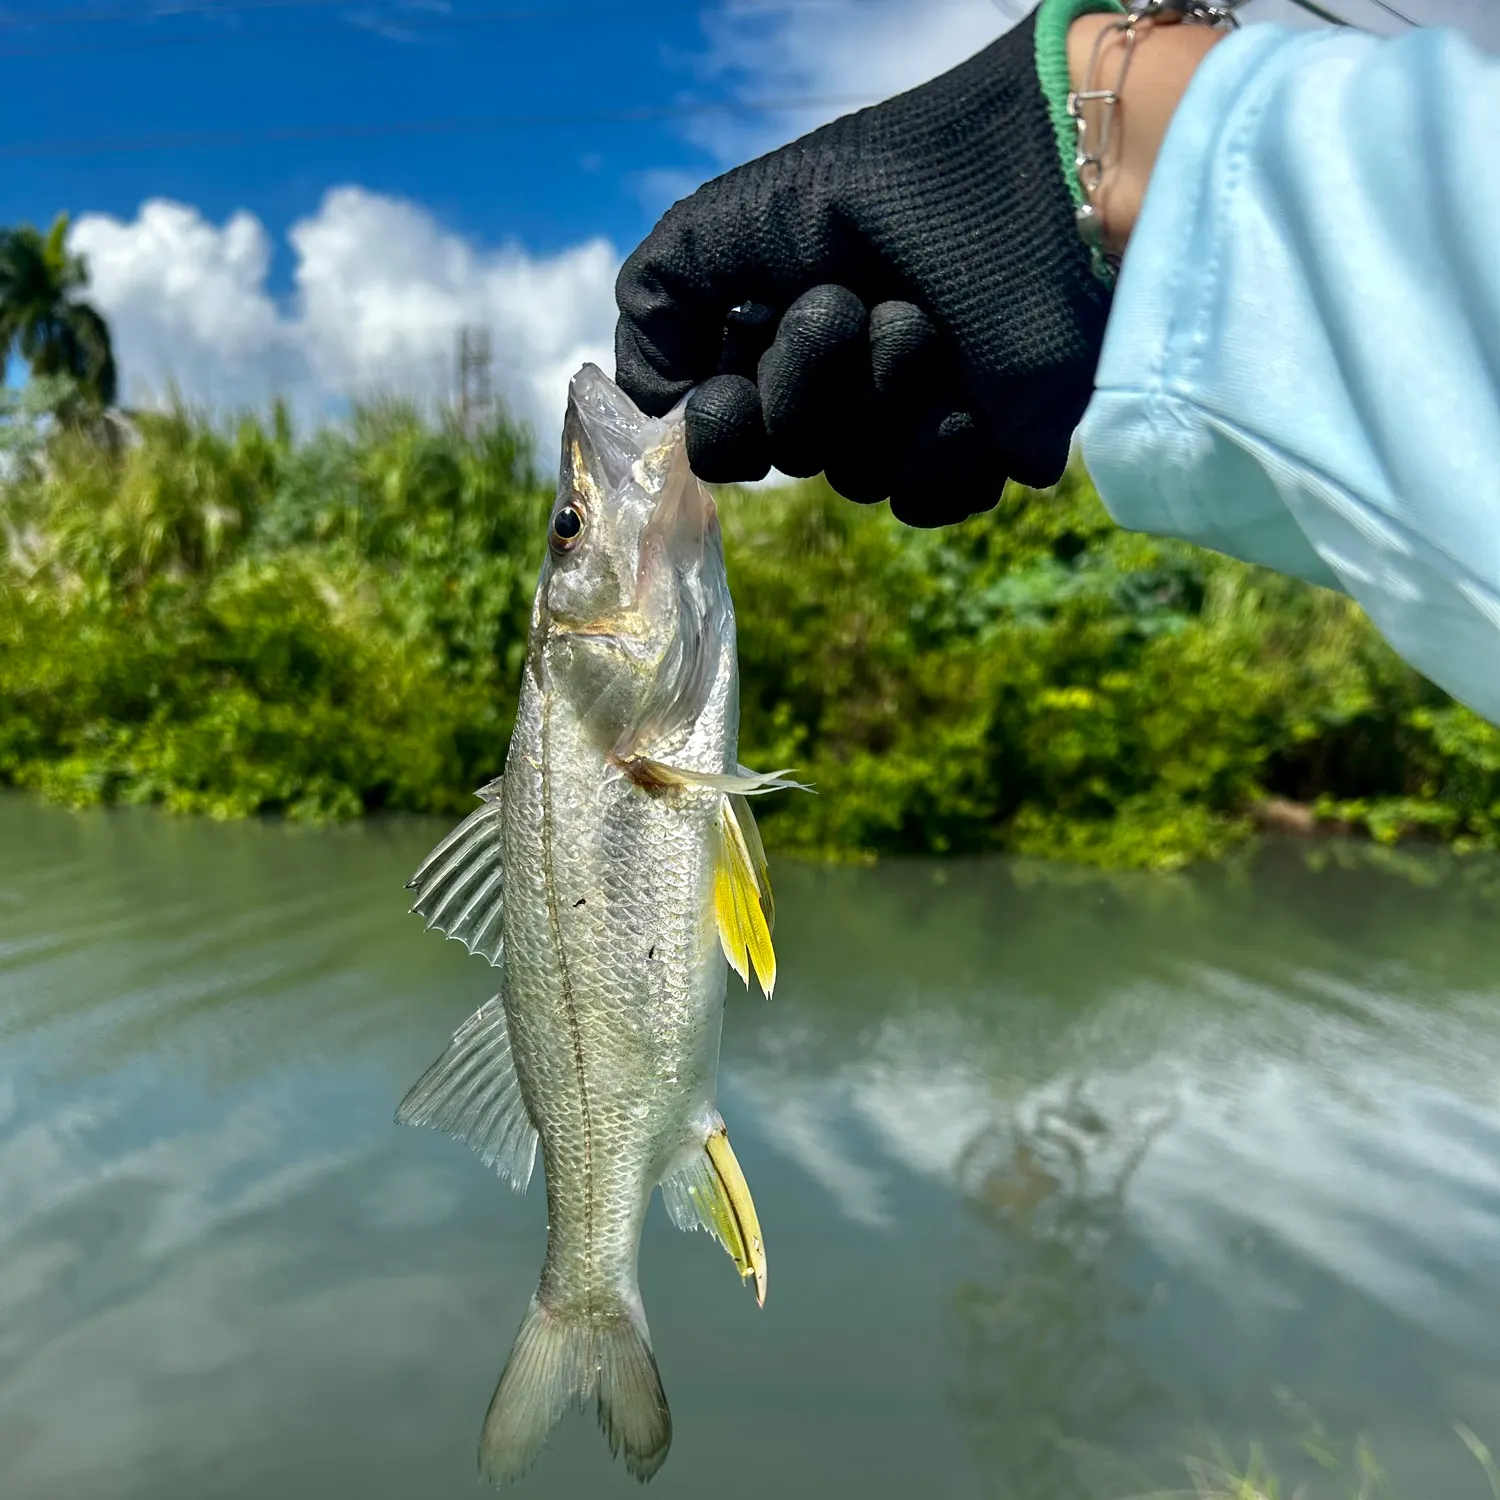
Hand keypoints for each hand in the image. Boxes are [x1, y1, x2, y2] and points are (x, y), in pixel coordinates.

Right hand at [614, 3, 1113, 525]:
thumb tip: (650, 402)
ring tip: (932, 324)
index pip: (715, 427)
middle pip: (782, 450)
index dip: (718, 423)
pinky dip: (938, 451)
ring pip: (852, 475)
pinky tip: (972, 400)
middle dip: (807, 384)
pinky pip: (922, 503)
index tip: (728, 388)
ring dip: (885, 395)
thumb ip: (662, 290)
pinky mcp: (972, 455)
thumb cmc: (907, 183)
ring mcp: (904, 420)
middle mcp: (834, 379)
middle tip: (849, 307)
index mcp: (773, 325)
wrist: (1061, 192)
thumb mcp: (748, 211)